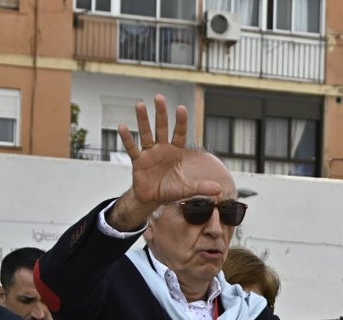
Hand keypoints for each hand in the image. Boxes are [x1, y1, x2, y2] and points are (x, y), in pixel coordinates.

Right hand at [109, 95, 224, 228]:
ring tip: (140, 105)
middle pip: (162, 128)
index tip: (181, 108)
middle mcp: (162, 148)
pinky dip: (127, 139)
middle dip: (161, 113)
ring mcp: (149, 153)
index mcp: (175, 152)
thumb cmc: (170, 190)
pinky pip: (132, 148)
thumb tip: (219, 188)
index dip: (181, 122)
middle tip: (159, 97)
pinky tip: (122, 127)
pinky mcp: (138, 161)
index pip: (180, 134)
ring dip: (143, 120)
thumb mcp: (187, 189)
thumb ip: (201, 187)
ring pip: (146, 133)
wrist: (152, 198)